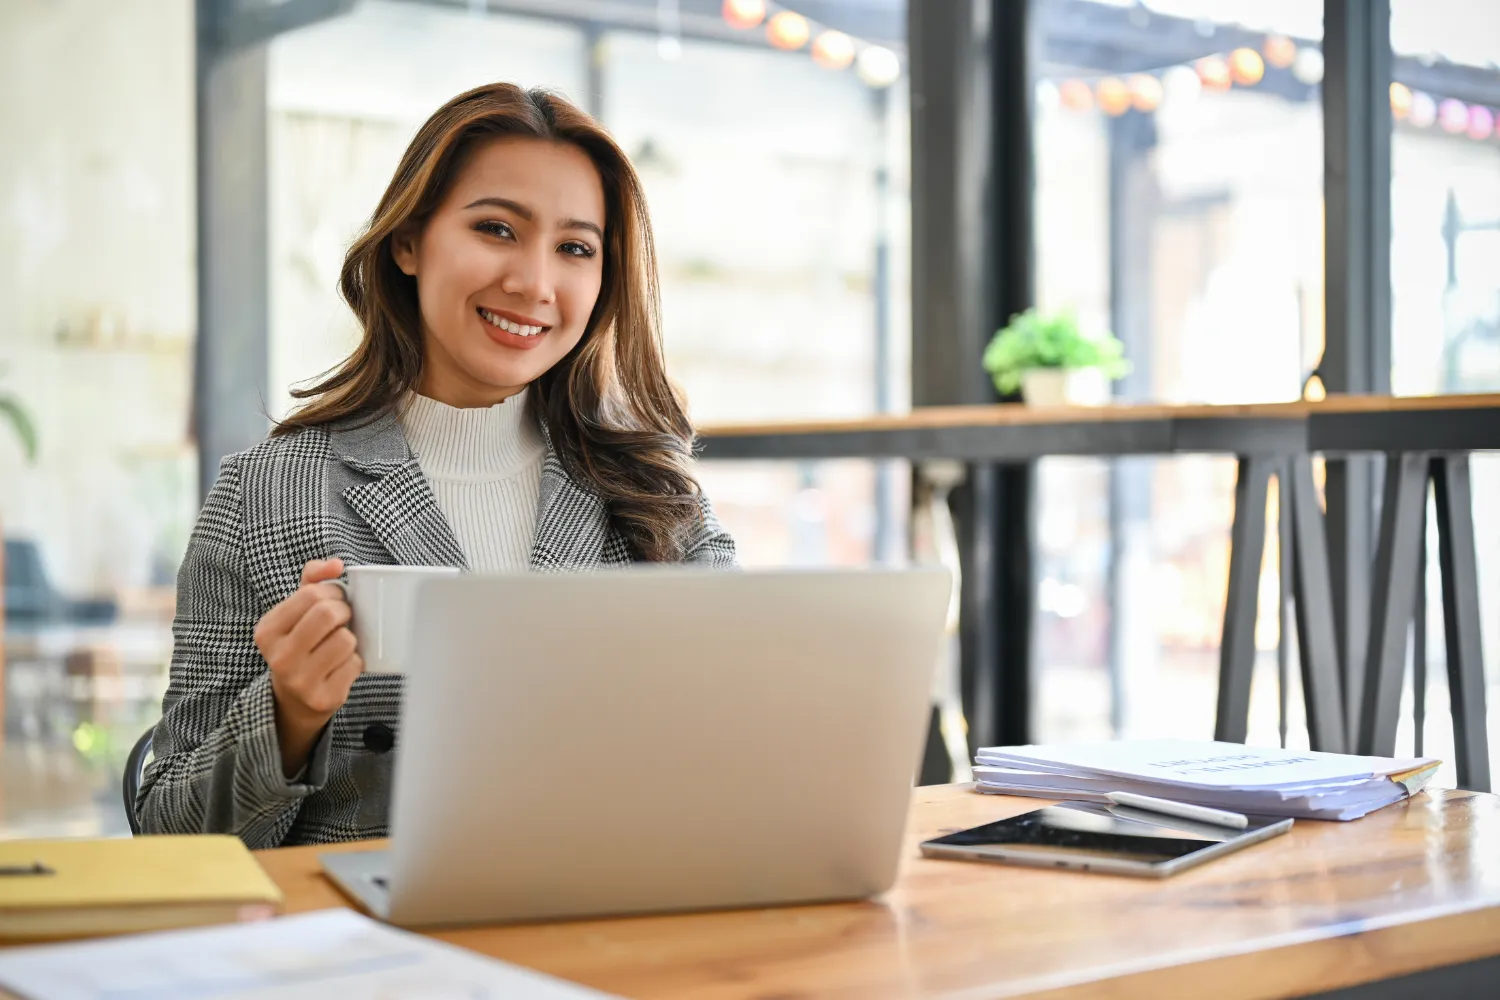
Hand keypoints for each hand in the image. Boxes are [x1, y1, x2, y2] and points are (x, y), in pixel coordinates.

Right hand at [253, 557, 361, 776]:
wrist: (296, 698)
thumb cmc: (301, 643)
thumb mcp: (296, 611)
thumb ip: (312, 579)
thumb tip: (335, 564)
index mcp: (267, 631)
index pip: (311, 594)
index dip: (333, 592)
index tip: (335, 600)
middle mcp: (278, 657)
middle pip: (328, 614)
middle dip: (344, 612)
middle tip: (343, 620)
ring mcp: (299, 681)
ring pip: (346, 640)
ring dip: (351, 639)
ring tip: (339, 645)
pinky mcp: (322, 699)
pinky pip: (355, 665)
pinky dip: (356, 661)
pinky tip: (341, 666)